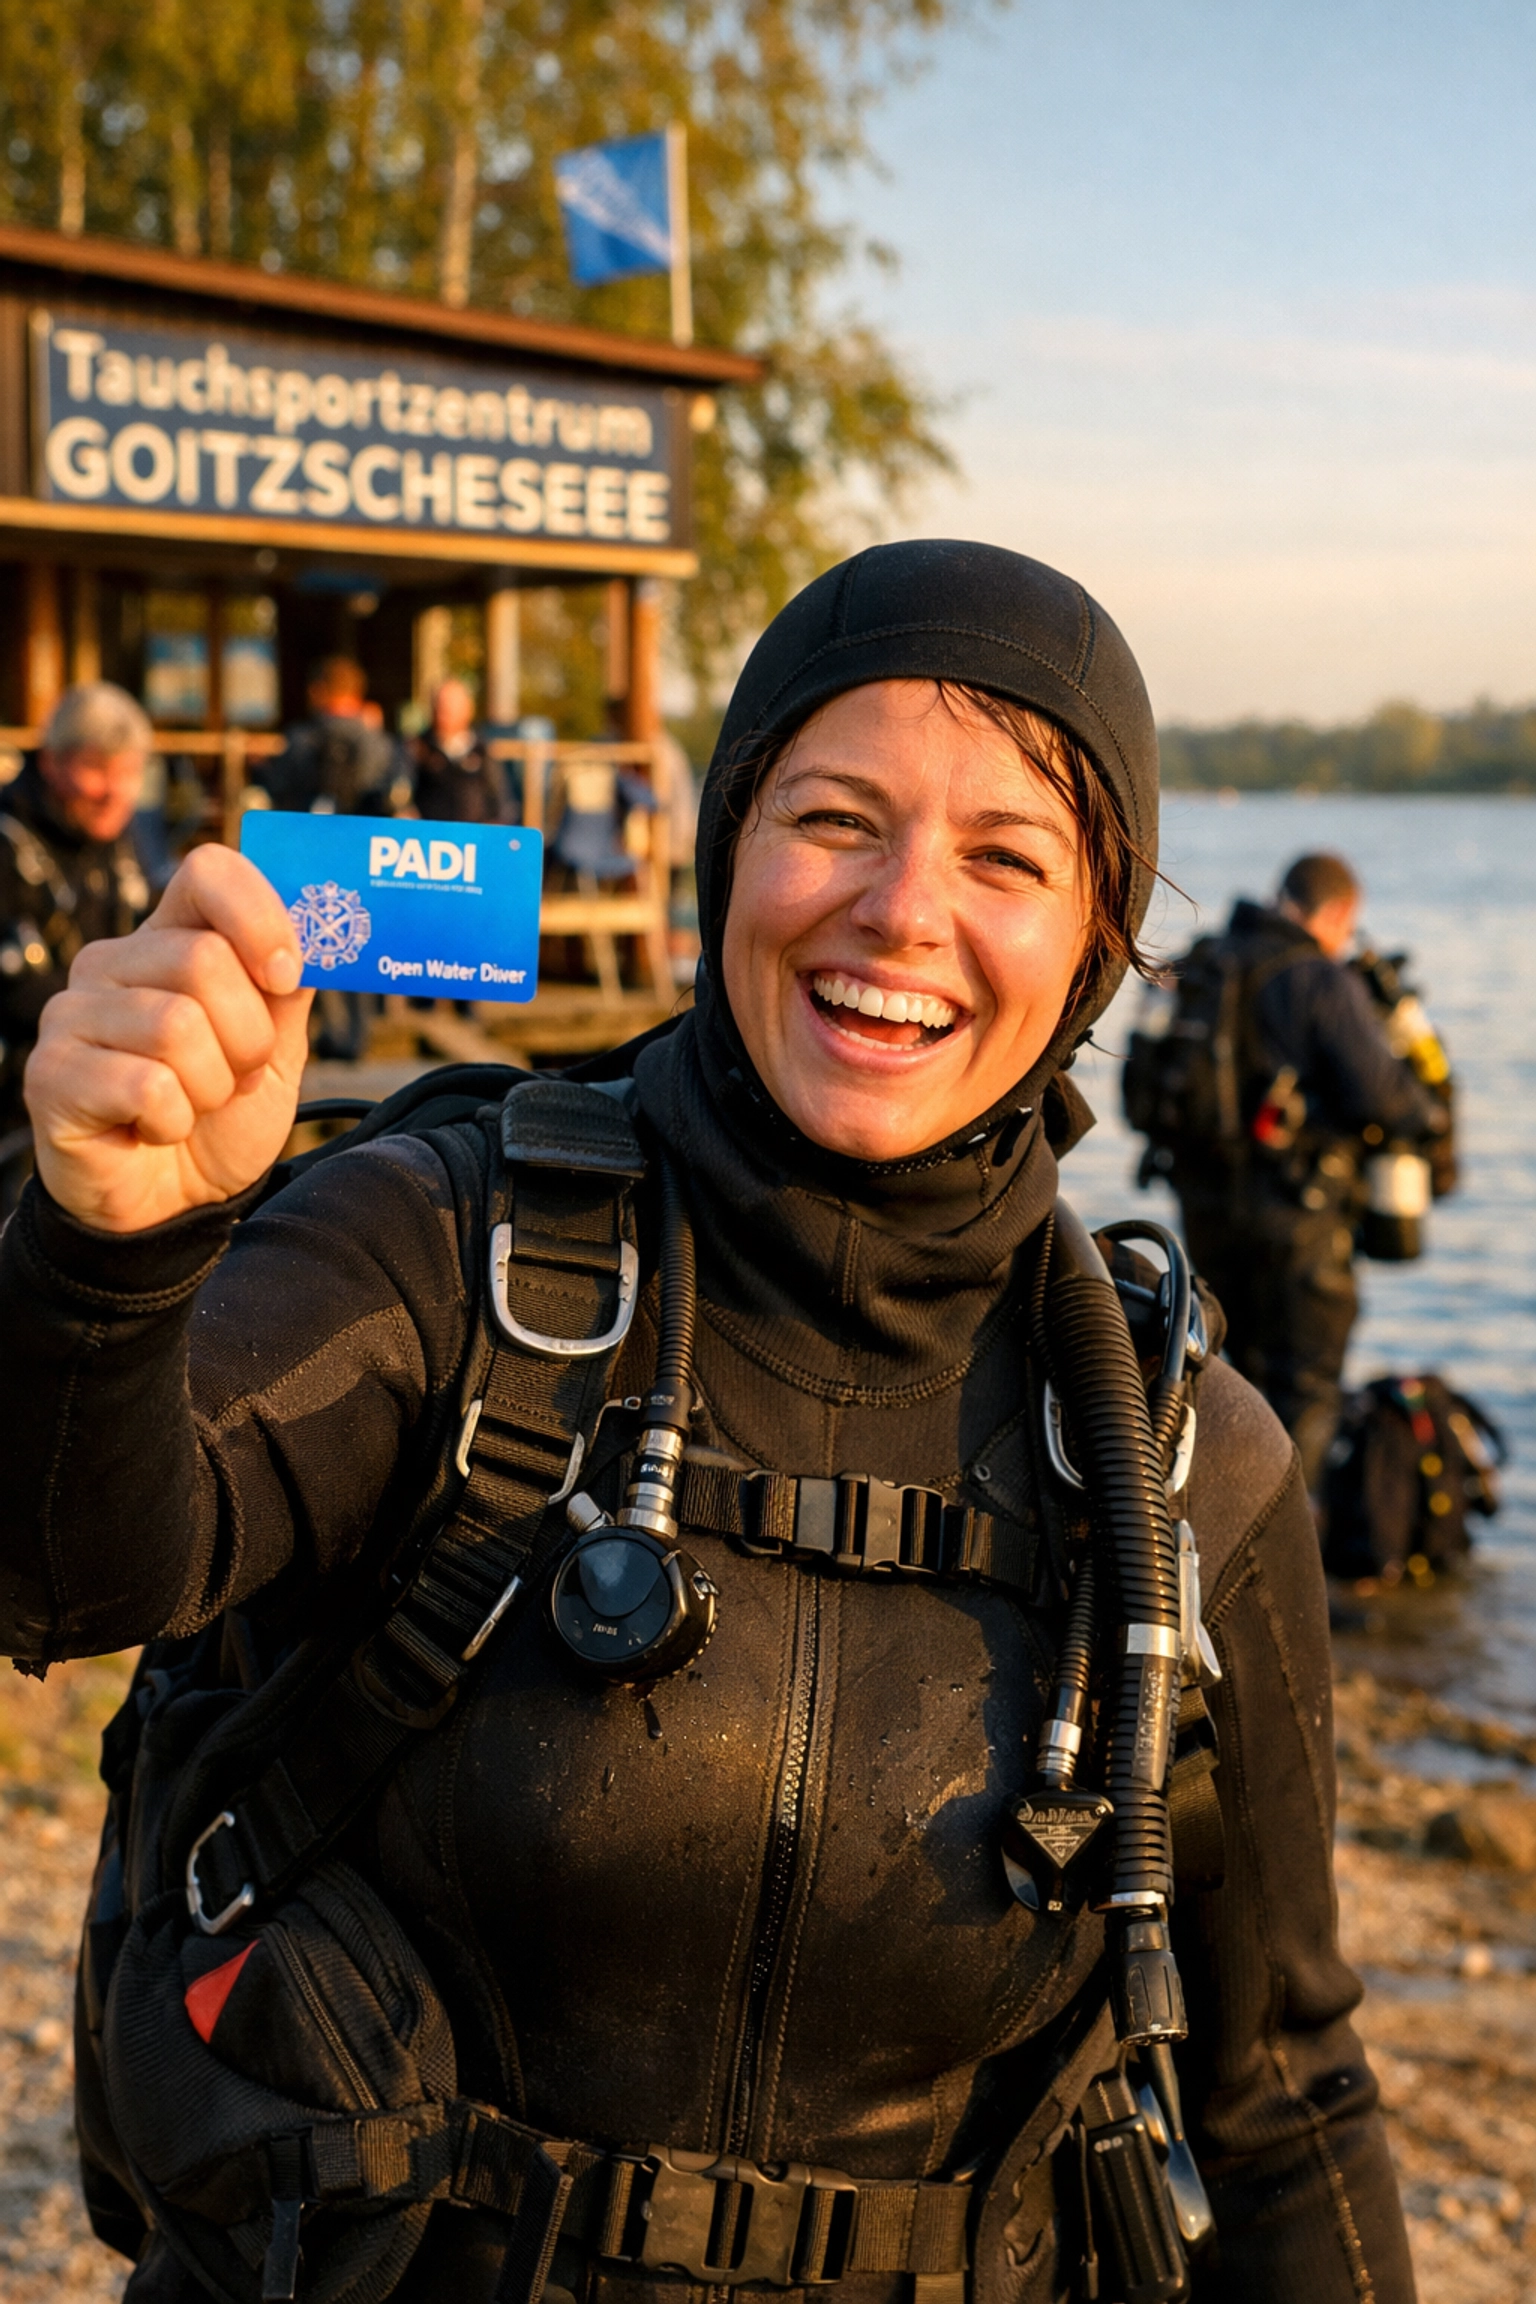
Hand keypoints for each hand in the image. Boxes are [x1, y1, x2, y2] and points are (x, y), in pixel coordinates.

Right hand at [25, 844, 311, 1233]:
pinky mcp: (50, 1074)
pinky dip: (175, 1121)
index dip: (260, 915)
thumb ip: (290, 992)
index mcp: (169, 939)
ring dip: (214, 1086)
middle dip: (249, 1036)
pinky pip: (148, 1086)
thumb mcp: (276, 1052)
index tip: (288, 976)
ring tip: (196, 1104)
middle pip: (204, 959)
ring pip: (178, 1026)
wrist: (173, 1203)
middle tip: (238, 1075)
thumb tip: (322, 933)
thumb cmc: (220, 1119)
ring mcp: (73, 1015)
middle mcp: (112, 963)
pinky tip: (156, 1129)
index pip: (208, 872)